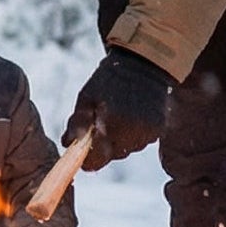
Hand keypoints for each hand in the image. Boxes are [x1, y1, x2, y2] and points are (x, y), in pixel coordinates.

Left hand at [62, 47, 172, 167]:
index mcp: (112, 122)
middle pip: (113, 155)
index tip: (83, 161)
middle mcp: (132, 131)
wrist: (143, 65)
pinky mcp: (158, 131)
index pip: (99, 157)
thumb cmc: (108, 81)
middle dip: (103, 148)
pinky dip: (132, 136)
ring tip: (114, 119)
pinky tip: (129, 118)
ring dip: (118, 142)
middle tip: (98, 128)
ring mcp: (148, 132)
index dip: (89, 161)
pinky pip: (140, 142)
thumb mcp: (86, 97)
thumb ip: (76, 122)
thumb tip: (67, 144)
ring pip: (127, 150)